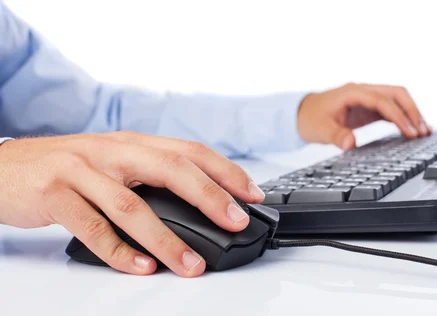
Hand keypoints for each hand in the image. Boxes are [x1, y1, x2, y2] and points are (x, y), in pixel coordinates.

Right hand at [0, 132, 264, 276]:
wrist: (3, 167)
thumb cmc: (65, 167)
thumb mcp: (113, 161)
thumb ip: (150, 175)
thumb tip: (202, 202)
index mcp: (131, 143)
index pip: (188, 151)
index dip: (224, 171)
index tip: (251, 194)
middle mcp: (111, 152)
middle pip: (170, 169)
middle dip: (210, 197)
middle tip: (236, 222)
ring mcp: (81, 171)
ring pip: (133, 206)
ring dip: (168, 239)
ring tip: (191, 266)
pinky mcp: (54, 195)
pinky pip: (93, 228)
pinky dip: (119, 252)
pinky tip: (142, 268)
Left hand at [297, 83, 431, 150]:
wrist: (301, 114)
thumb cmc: (310, 119)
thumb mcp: (320, 130)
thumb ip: (336, 136)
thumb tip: (350, 144)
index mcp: (352, 92)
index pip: (383, 101)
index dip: (399, 116)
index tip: (410, 132)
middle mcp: (363, 91)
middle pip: (396, 93)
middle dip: (412, 111)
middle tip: (423, 132)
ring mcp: (367, 98)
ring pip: (397, 99)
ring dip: (412, 113)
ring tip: (425, 132)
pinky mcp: (369, 108)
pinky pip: (392, 109)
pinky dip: (404, 118)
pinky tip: (413, 131)